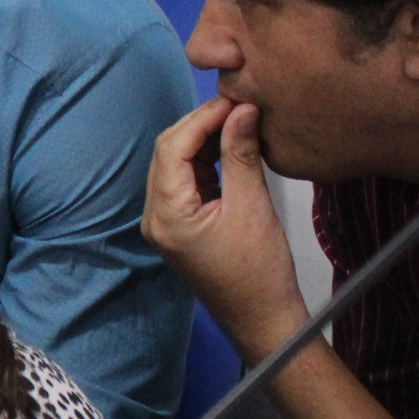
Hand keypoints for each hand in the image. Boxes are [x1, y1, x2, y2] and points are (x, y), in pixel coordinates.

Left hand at [142, 97, 309, 358]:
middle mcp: (155, 216)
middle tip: (237, 105)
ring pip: (176, 164)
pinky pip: (187, 181)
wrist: (263, 319)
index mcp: (165, 214)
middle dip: (200, 125)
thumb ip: (242, 155)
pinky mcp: (181, 224)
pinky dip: (206, 160)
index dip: (201, 118)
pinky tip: (231, 145)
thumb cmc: (260, 272)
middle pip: (167, 153)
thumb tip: (242, 109)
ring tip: (239, 120)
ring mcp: (165, 221)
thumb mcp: (253, 207)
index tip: (233, 100)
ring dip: (204, 140)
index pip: (171, 148)